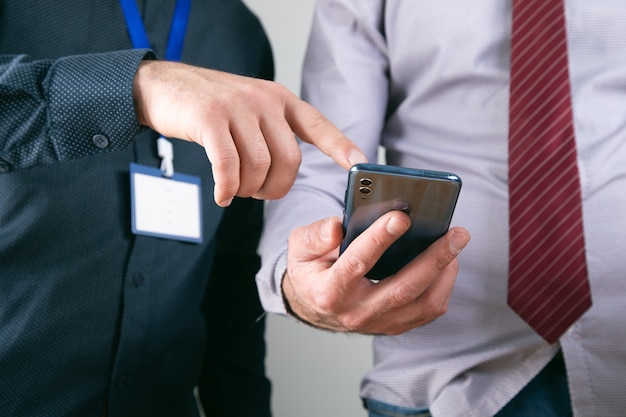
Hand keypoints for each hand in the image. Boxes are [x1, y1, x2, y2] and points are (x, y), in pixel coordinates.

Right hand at [132, 60, 365, 205]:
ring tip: (235, 190)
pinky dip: (227, 188)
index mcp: (280, 99)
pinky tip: (222, 196)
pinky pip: (228, 165)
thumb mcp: (250, 110)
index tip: (360, 164)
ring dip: (248, 190)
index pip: (318, 124)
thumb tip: (286, 173)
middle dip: (275, 188)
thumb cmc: (212, 109)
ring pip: (258, 166)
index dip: (341, 146)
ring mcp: (237, 106)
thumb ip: (272, 133)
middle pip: (288, 160)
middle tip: (257, 193)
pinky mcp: (209, 118)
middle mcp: (264, 100)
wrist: (164, 86)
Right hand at [282, 214, 470, 334]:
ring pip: (423, 302)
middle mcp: (358, 312)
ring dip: (446, 271)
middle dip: (434, 257)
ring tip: (456, 241)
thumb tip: (338, 226)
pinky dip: (444, 284)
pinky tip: (449, 260)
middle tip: (456, 232)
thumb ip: (315, 236)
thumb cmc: (312, 271)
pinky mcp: (397, 325)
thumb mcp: (300, 249)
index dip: (379, 239)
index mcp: (330, 291)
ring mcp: (380, 322)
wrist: (315, 306)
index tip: (401, 217)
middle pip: (403, 287)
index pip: (358, 263)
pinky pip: (429, 309)